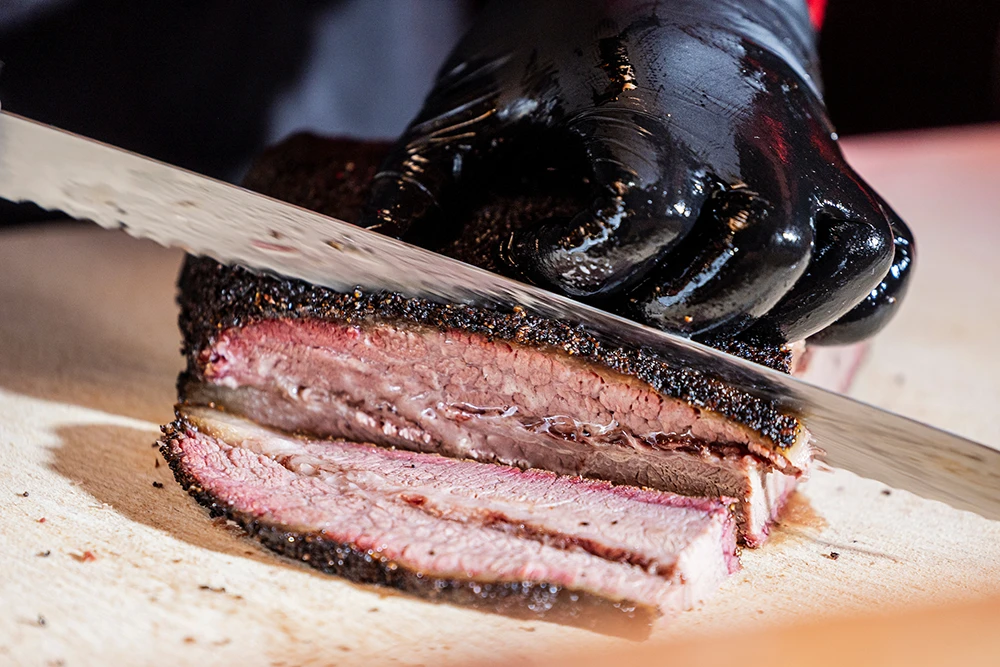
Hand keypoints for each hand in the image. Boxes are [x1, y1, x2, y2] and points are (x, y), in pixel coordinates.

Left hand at [360, 0, 913, 344]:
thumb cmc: (567, 35)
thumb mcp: (485, 89)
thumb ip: (428, 168)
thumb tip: (375, 249)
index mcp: (652, 103)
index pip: (649, 207)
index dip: (598, 261)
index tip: (557, 266)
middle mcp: (747, 128)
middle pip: (753, 251)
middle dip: (683, 308)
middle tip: (628, 316)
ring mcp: (805, 151)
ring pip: (824, 259)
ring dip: (763, 315)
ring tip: (696, 322)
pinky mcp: (837, 168)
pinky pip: (877, 257)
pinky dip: (845, 305)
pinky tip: (779, 316)